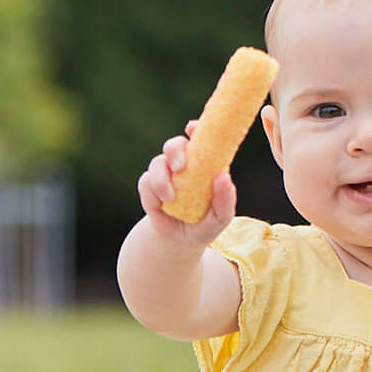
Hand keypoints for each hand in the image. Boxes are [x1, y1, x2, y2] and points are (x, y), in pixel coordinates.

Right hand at [137, 120, 236, 246]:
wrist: (181, 244)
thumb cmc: (205, 225)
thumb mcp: (221, 217)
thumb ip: (225, 199)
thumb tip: (224, 176)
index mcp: (204, 166)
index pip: (200, 140)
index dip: (196, 129)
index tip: (193, 127)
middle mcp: (184, 166)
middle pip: (175, 145)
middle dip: (175, 149)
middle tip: (180, 166)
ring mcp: (165, 175)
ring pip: (157, 162)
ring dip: (162, 177)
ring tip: (170, 197)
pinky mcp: (149, 188)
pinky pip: (146, 182)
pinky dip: (154, 192)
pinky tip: (163, 204)